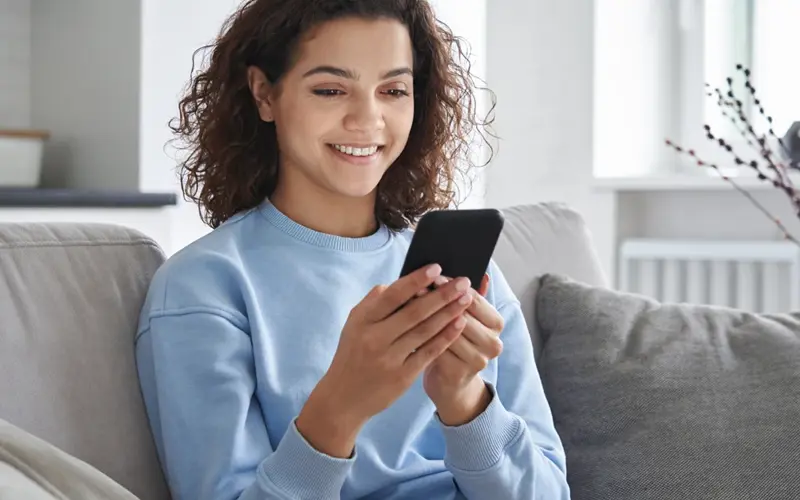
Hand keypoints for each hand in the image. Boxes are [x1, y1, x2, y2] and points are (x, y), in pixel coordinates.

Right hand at [296, 264, 473, 456]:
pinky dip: (445, 337)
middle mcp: (375, 339)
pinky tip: (459, 324)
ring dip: (448, 313)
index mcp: (362, 321)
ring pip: (425, 331)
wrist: (343, 398)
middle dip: (441, 295)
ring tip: (466, 299)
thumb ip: (373, 302)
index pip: (392, 295)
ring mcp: (389, 359)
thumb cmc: (352, 355)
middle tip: (463, 281)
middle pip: (414, 312)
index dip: (415, 280)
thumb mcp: (353, 325)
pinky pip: (428, 353)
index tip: (436, 268)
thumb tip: (398, 283)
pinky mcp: (402, 377)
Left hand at [422, 274, 504, 425]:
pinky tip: (406, 327)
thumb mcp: (466, 318)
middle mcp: (493, 342)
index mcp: (496, 323)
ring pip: (448, 332)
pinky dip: (421, 336)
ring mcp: (478, 360)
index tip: (433, 275)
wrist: (451, 383)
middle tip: (417, 287)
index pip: (474, 298)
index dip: (452, 287)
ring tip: (408, 303)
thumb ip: (471, 296)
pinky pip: (437, 350)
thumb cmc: (456, 343)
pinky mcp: (459, 373)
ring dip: (427, 317)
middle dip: (437, 300)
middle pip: (462, 314)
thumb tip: (481, 272)